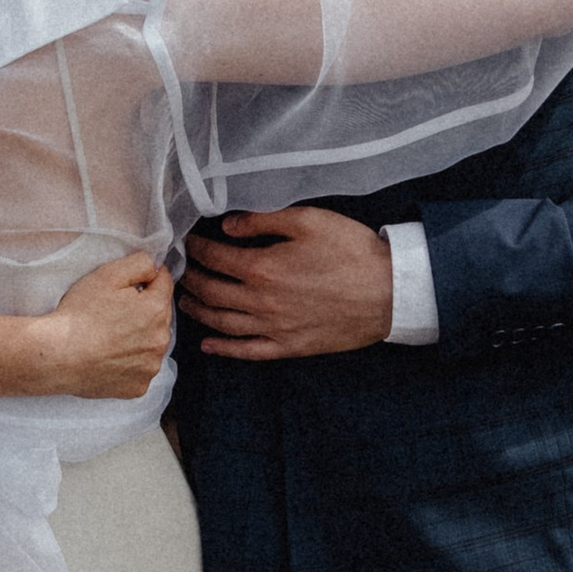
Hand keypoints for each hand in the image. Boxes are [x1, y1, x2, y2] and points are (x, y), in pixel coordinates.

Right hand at [40, 253, 176, 399]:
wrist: (57, 356)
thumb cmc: (79, 315)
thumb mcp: (107, 274)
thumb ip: (140, 264)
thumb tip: (155, 268)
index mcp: (156, 309)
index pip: (164, 284)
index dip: (147, 279)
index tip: (133, 283)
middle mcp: (160, 340)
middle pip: (160, 316)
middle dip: (143, 311)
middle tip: (113, 312)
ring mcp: (150, 367)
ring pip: (151, 344)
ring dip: (139, 338)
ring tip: (109, 336)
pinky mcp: (138, 387)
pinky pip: (140, 369)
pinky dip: (129, 363)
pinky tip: (108, 356)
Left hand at [178, 206, 393, 359]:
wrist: (389, 292)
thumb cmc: (352, 251)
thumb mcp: (309, 220)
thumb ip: (263, 220)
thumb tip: (228, 227)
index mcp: (263, 268)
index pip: (216, 258)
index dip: (198, 249)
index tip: (189, 243)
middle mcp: (261, 302)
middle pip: (212, 292)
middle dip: (193, 279)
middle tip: (183, 271)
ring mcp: (274, 328)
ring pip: (223, 323)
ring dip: (199, 312)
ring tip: (187, 301)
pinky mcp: (290, 347)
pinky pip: (248, 351)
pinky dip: (224, 349)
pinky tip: (209, 345)